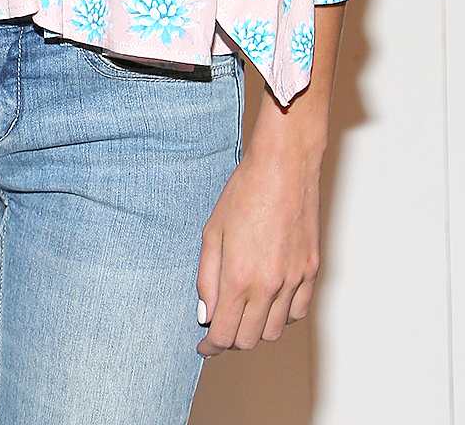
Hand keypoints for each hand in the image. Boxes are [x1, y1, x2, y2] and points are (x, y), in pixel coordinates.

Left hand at [196, 127, 321, 354]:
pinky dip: (281, 315)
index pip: (224, 333)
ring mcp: (295, 281)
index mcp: (240, 277)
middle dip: (230, 337)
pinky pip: (298, 312)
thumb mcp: (212, 232)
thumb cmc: (245, 193)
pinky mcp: (312, 272)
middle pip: (249, 338)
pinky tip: (268, 299)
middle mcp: (270, 286)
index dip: (211, 346)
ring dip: (255, 327)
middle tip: (219, 322)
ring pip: (275, 330)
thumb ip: (206, 277)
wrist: (284, 169)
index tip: (204, 346)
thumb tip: (206, 313)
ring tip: (242, 308)